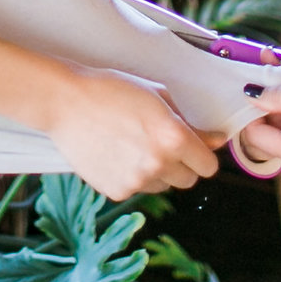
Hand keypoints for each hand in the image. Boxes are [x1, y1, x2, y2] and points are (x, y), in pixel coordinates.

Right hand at [40, 67, 221, 199]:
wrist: (66, 102)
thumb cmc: (111, 90)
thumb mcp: (157, 96)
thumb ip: (189, 121)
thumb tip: (214, 140)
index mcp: (174, 137)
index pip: (208, 166)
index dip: (202, 156)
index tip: (194, 149)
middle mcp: (159, 163)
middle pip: (188, 180)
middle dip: (181, 165)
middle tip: (161, 145)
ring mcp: (136, 181)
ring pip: (163, 186)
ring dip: (157, 172)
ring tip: (134, 146)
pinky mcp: (116, 191)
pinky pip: (137, 190)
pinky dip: (132, 177)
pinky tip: (117, 154)